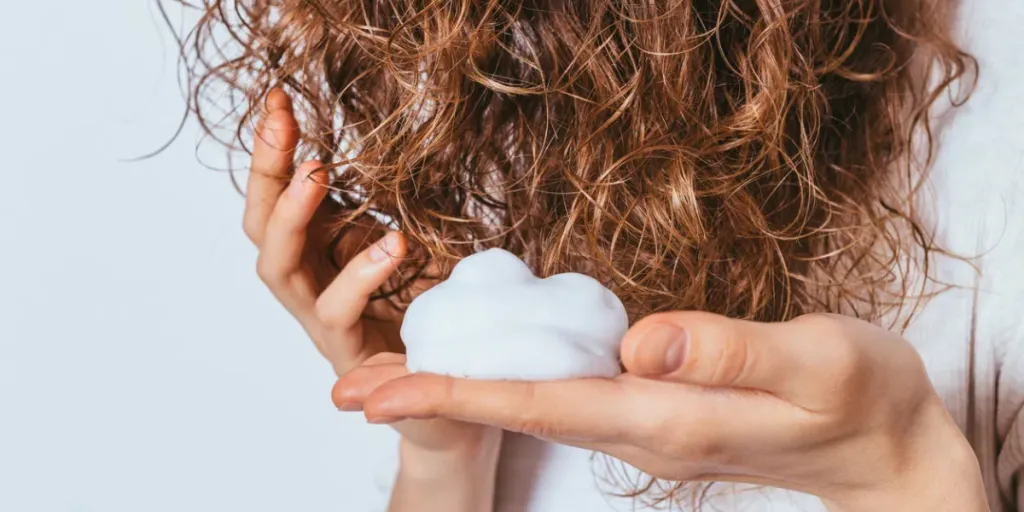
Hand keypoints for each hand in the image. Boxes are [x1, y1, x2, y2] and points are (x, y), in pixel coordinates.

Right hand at [243, 88, 406, 375]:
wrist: (452, 390)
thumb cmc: (431, 311)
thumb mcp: (413, 245)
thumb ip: (390, 207)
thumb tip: (398, 143)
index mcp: (319, 250)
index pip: (279, 195)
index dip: (274, 149)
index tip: (280, 98)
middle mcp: (309, 283)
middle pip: (261, 225)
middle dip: (266, 171)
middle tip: (281, 123)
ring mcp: (321, 320)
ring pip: (278, 269)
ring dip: (291, 217)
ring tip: (317, 173)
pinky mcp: (348, 355)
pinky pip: (337, 313)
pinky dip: (360, 275)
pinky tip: (394, 243)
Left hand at [346, 312, 988, 511]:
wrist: (883, 443)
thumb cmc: (857, 399)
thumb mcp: (814, 365)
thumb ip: (730, 351)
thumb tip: (641, 339)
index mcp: (663, 416)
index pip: (538, 405)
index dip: (455, 397)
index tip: (383, 393)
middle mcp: (639, 427)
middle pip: (517, 412)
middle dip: (431, 401)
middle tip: (349, 388)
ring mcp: (647, 423)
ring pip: (535, 405)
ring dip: (462, 393)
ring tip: (391, 378)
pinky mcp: (660, 407)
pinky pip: (568, 394)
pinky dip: (511, 382)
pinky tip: (486, 368)